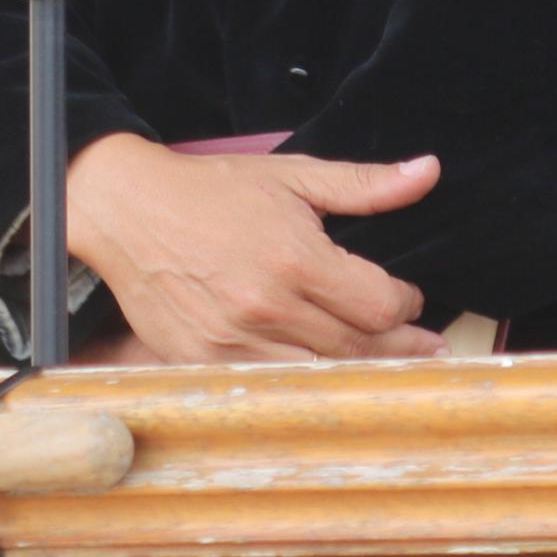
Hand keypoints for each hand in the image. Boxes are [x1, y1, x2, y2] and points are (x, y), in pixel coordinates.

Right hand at [63, 133, 447, 362]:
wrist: (129, 209)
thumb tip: (427, 172)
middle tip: (424, 347)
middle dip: (399, 345)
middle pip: (359, 347)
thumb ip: (363, 184)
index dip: (406, 305)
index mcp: (296, 259)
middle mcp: (268, 307)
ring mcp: (235, 341)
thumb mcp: (291, 175)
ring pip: (320, 373)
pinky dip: (302, 380)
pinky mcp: (206, 362)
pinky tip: (323, 372)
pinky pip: (272, 384)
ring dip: (357, 368)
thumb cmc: (212, 190)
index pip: (380, 306)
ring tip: (384, 363)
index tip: (407, 298)